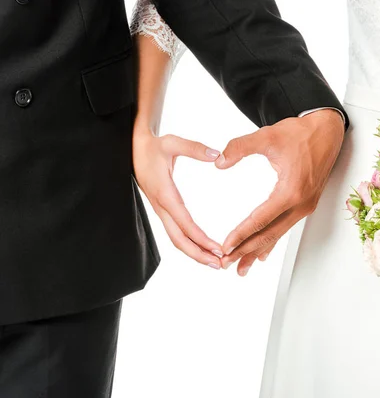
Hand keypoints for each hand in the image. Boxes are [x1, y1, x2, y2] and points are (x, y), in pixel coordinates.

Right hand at [133, 130, 223, 268]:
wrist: (134, 148)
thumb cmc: (154, 146)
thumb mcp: (172, 142)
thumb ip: (194, 148)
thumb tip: (216, 154)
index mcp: (164, 193)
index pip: (184, 222)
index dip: (200, 238)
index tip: (216, 249)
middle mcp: (161, 206)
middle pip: (178, 239)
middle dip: (198, 254)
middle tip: (219, 264)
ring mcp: (161, 210)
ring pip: (176, 238)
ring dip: (195, 251)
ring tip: (215, 262)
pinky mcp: (163, 209)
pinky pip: (176, 231)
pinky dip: (190, 242)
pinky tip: (203, 248)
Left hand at [216, 109, 344, 275]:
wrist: (328, 132)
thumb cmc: (301, 134)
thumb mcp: (267, 136)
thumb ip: (240, 148)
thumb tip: (219, 162)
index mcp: (291, 191)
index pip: (260, 220)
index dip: (240, 235)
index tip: (225, 247)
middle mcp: (300, 204)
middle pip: (269, 235)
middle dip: (246, 251)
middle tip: (226, 264)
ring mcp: (305, 207)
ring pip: (277, 235)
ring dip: (257, 251)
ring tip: (241, 267)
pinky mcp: (306, 205)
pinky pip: (285, 228)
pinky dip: (272, 242)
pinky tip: (262, 255)